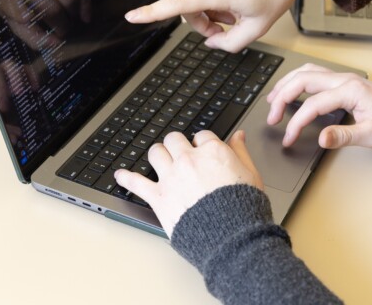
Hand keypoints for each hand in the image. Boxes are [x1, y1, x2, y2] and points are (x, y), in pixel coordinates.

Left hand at [114, 130, 262, 236]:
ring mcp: (171, 177)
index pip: (202, 136)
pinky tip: (121, 175)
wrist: (230, 235)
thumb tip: (238, 136)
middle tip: (179, 153)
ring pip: (155, 152)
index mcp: (213, 152)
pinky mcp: (159, 197)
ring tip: (159, 159)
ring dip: (157, 154)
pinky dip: (126, 178)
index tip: (202, 150)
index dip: (202, 143)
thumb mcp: (251, 174)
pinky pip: (136, 182)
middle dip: (178, 145)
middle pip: (175, 139)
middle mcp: (189, 160)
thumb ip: (241, 152)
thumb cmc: (243, 208)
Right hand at [124, 0, 341, 52]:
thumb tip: (211, 41)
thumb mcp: (258, 28)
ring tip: (238, 6)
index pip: (178, 4)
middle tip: (229, 26)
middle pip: (190, 8)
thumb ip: (229, 44)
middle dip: (205, 22)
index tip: (132, 16)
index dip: (152, 13)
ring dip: (212, 7)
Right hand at [266, 63, 371, 148]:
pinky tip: (289, 90)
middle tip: (272, 117)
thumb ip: (344, 136)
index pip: (313, 104)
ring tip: (272, 100)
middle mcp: (344, 80)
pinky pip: (313, 74)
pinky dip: (297, 81)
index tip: (288, 137)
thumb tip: (321, 138)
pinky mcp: (342, 82)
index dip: (296, 122)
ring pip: (306, 72)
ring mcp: (342, 78)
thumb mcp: (371, 136)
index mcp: (350, 91)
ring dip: (286, 84)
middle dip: (282, 97)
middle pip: (303, 80)